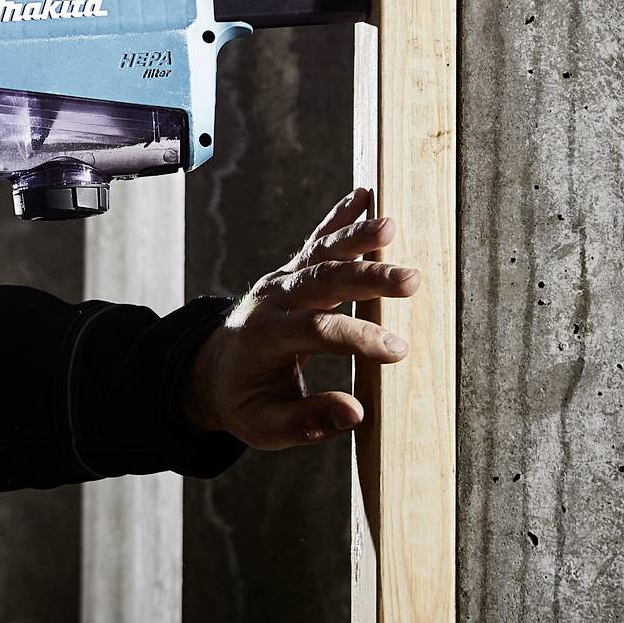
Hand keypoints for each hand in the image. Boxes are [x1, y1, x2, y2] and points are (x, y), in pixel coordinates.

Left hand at [179, 188, 420, 449]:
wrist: (213, 370)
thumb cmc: (244, 401)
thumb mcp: (264, 426)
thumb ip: (306, 422)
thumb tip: (354, 413)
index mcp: (265, 338)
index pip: (317, 332)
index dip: (357, 338)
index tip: (397, 350)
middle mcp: (273, 301)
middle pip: (322, 282)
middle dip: (367, 279)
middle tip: (410, 281)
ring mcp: (282, 280)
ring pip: (321, 254)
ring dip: (356, 238)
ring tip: (390, 225)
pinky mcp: (292, 271)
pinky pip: (317, 241)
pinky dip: (339, 218)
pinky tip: (364, 196)